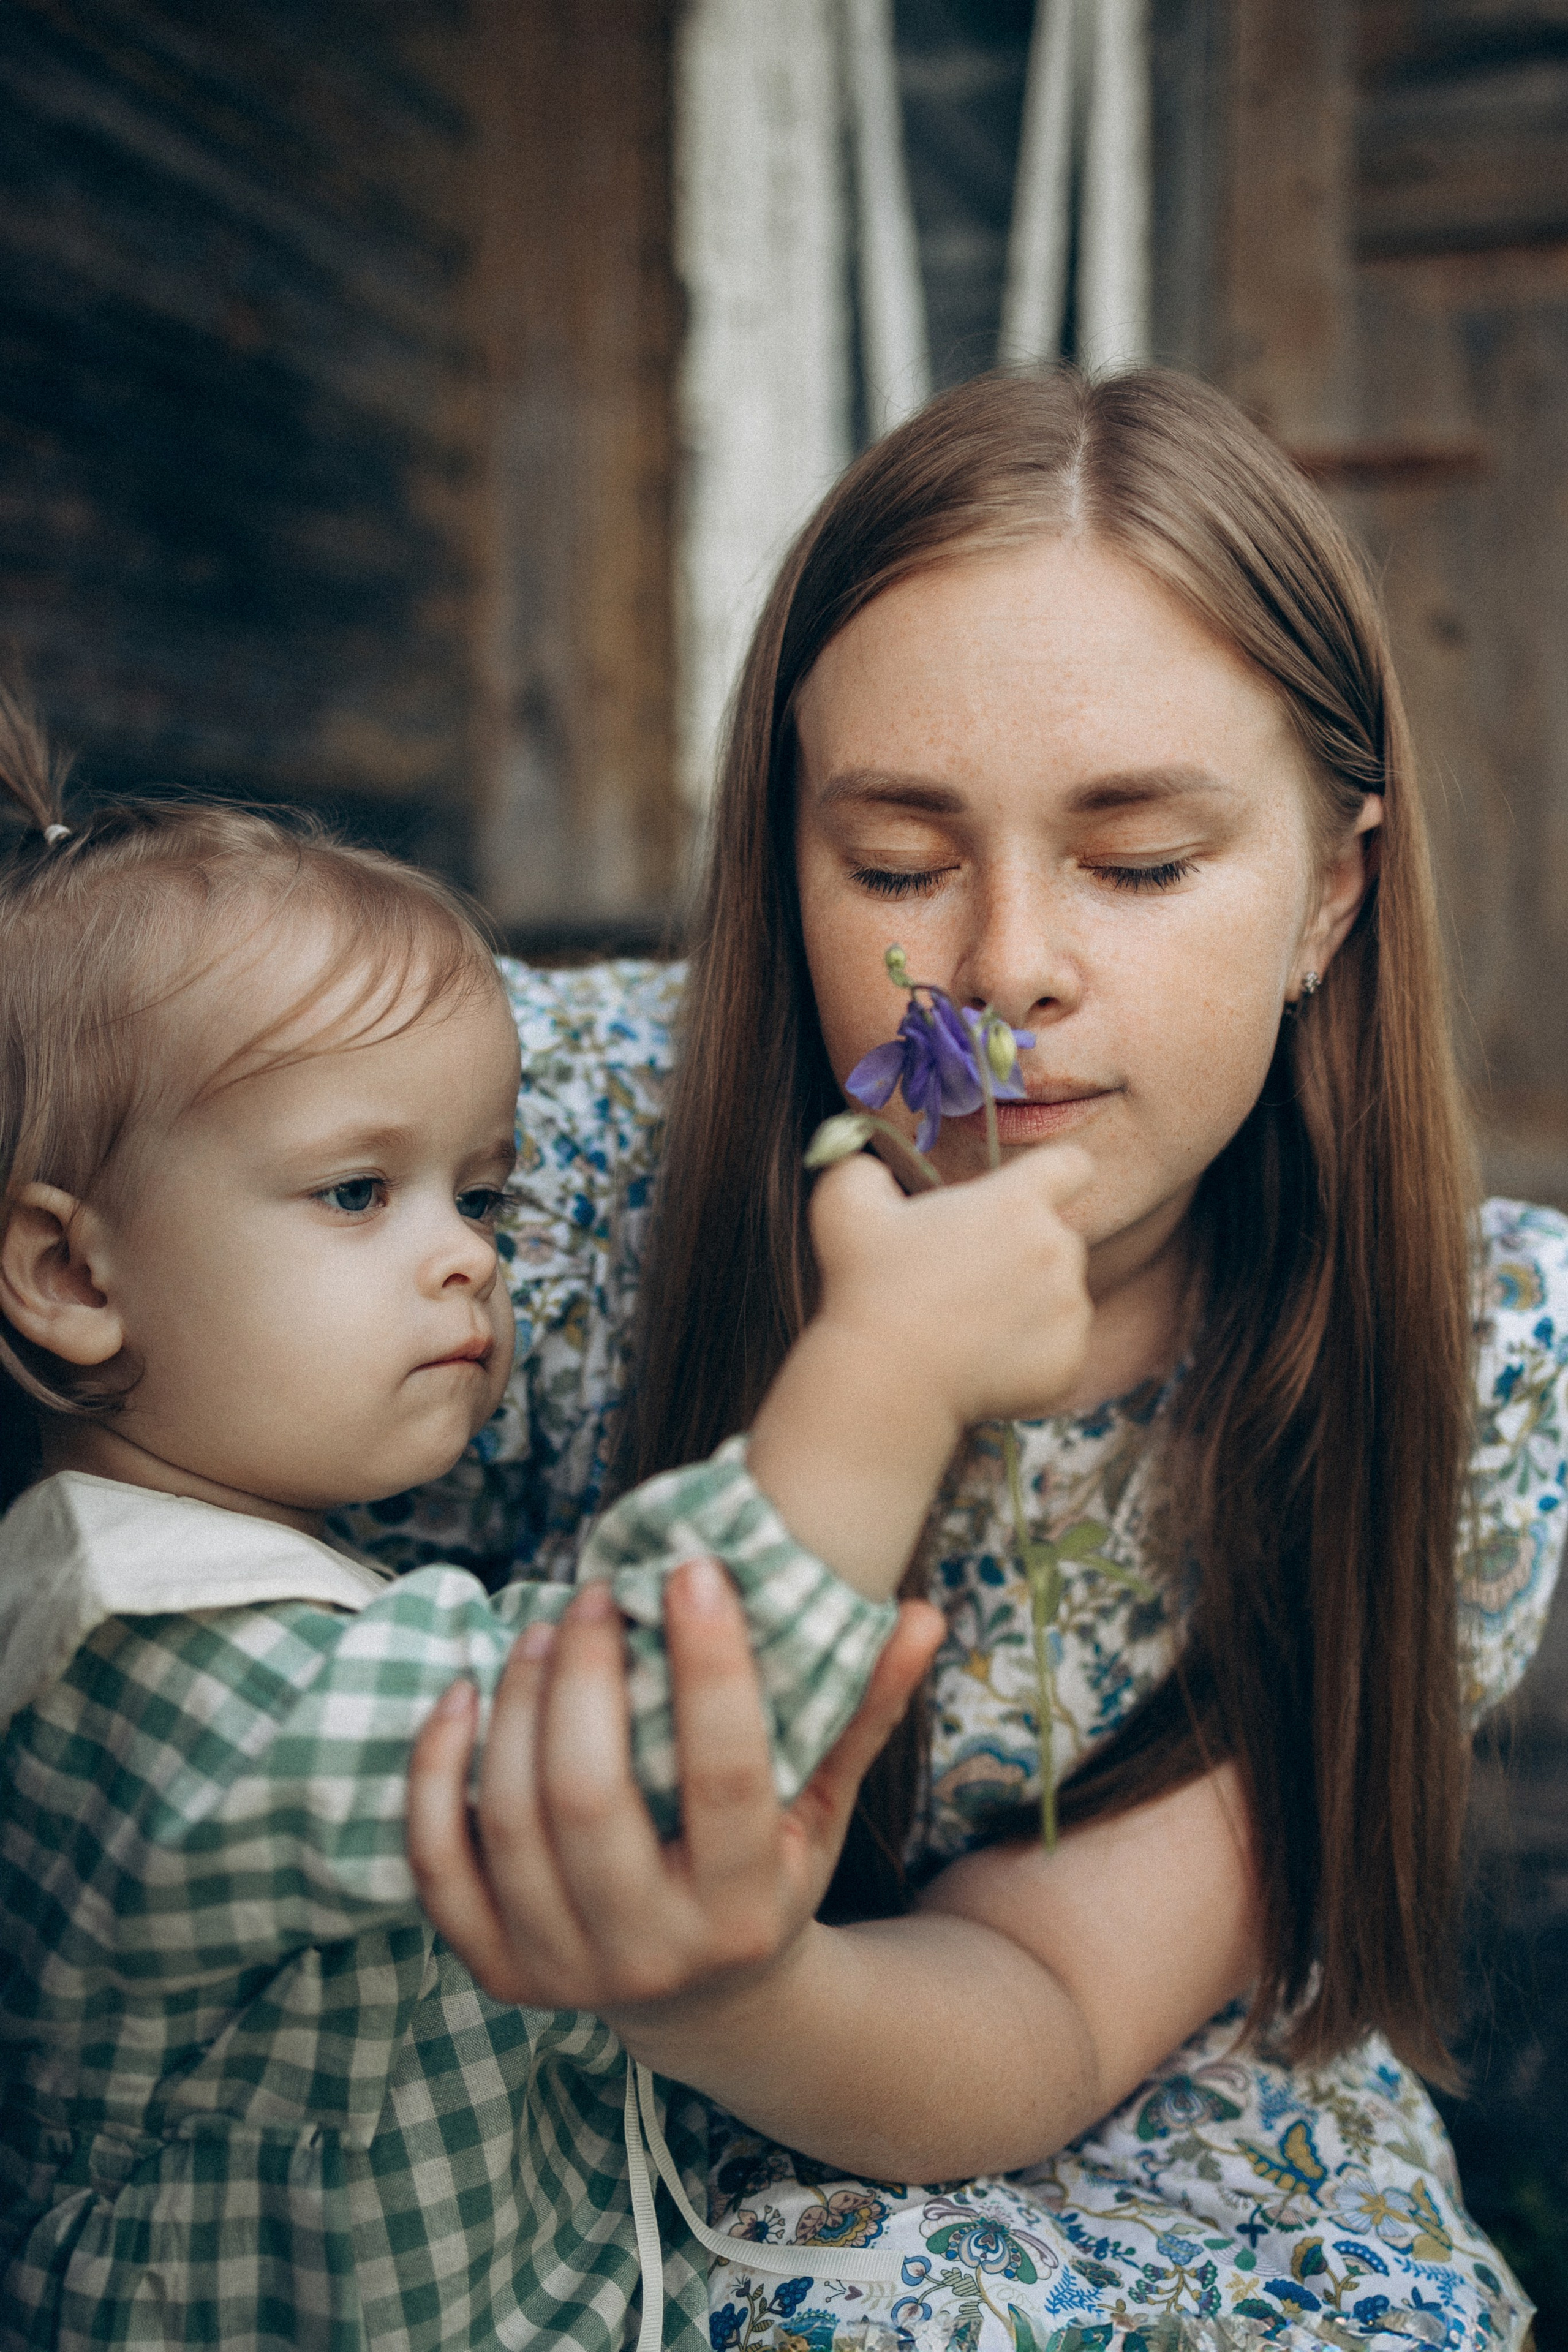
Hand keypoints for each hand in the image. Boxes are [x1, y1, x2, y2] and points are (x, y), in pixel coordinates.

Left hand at [406, 1556, 943, 2011]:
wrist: (705, 2004)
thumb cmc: (771, 1876)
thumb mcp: (823, 1808)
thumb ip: (860, 1712)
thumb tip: (920, 1615)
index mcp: (743, 1911)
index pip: (724, 1776)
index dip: (710, 1667)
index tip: (693, 1568)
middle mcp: (648, 1952)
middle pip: (587, 1797)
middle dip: (584, 1676)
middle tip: (596, 1594)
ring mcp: (560, 1969)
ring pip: (510, 1818)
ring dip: (517, 1705)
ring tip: (543, 1628)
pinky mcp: (495, 1968)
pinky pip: (437, 1863)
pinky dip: (434, 1772)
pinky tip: (459, 1695)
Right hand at [808, 1140, 1093, 1426]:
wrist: (889, 1379)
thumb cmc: (867, 1288)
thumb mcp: (844, 1208)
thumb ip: (862, 1171)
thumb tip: (872, 1171)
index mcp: (1015, 1203)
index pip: (1070, 1166)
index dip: (1057, 1175)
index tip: (1035, 1194)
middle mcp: (1056, 1249)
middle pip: (1057, 1236)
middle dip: (1021, 1251)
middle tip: (966, 1278)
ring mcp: (1068, 1307)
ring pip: (1060, 1294)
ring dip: (1028, 1302)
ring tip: (970, 1325)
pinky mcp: (1069, 1359)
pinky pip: (1060, 1347)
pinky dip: (1030, 1354)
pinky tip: (983, 1360)